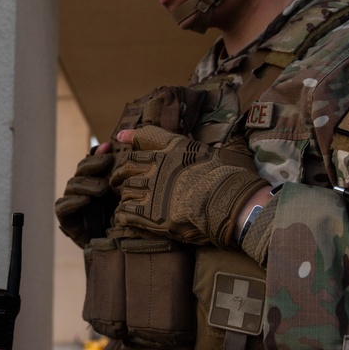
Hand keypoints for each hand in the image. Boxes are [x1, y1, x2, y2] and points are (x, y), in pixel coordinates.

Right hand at [54, 152, 116, 247]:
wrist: (116, 247)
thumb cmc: (119, 217)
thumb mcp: (120, 192)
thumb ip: (114, 169)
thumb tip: (107, 144)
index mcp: (91, 181)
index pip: (88, 164)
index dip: (96, 157)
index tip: (109, 153)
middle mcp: (79, 190)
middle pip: (80, 172)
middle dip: (93, 167)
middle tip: (108, 166)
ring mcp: (71, 204)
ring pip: (72, 186)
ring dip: (87, 185)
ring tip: (102, 188)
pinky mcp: (66, 220)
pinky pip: (62, 207)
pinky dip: (73, 202)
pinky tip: (85, 201)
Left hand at [109, 126, 269, 245]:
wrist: (230, 202)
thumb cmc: (226, 176)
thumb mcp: (208, 150)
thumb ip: (189, 145)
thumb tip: (187, 132)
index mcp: (170, 150)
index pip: (141, 142)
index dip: (131, 145)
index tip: (121, 142)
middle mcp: (156, 168)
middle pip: (127, 168)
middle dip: (121, 175)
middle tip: (119, 182)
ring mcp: (151, 191)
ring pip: (126, 191)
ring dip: (125, 196)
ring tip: (127, 201)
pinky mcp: (150, 215)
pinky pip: (126, 213)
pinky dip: (123, 215)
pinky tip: (125, 217)